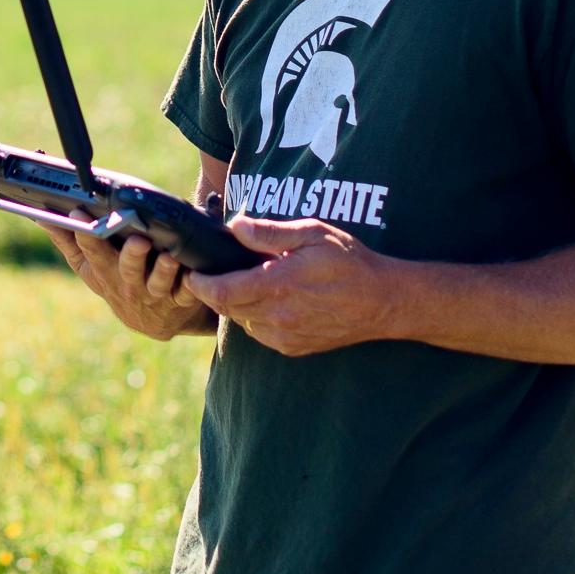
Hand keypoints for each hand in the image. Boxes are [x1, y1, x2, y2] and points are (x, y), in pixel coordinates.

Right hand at [47, 228, 213, 339]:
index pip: (91, 253)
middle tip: (139, 240)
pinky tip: (194, 273)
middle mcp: (129, 284)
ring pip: (160, 281)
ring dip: (164, 270)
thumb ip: (68, 243)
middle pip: (128, 268)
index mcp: (104, 272)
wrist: (154, 320)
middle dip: (132, 255)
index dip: (86, 236)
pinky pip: (188, 292)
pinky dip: (192, 284)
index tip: (79, 214)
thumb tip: (42, 217)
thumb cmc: (117, 282)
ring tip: (170, 257)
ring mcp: (156, 294)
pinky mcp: (182, 299)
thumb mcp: (89, 268)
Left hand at [183, 216, 403, 356]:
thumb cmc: (349, 262)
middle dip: (214, 291)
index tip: (191, 273)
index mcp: (278, 285)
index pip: (222, 291)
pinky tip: (270, 300)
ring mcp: (285, 336)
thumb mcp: (311, 234)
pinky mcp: (294, 347)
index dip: (200, 284)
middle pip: (227, 308)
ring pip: (243, 322)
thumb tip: (235, 226)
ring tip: (246, 283)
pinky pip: (260, 334)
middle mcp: (277, 315)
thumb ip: (269, 233)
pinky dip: (256, 318)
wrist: (383, 302)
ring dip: (237, 304)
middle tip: (212, 273)